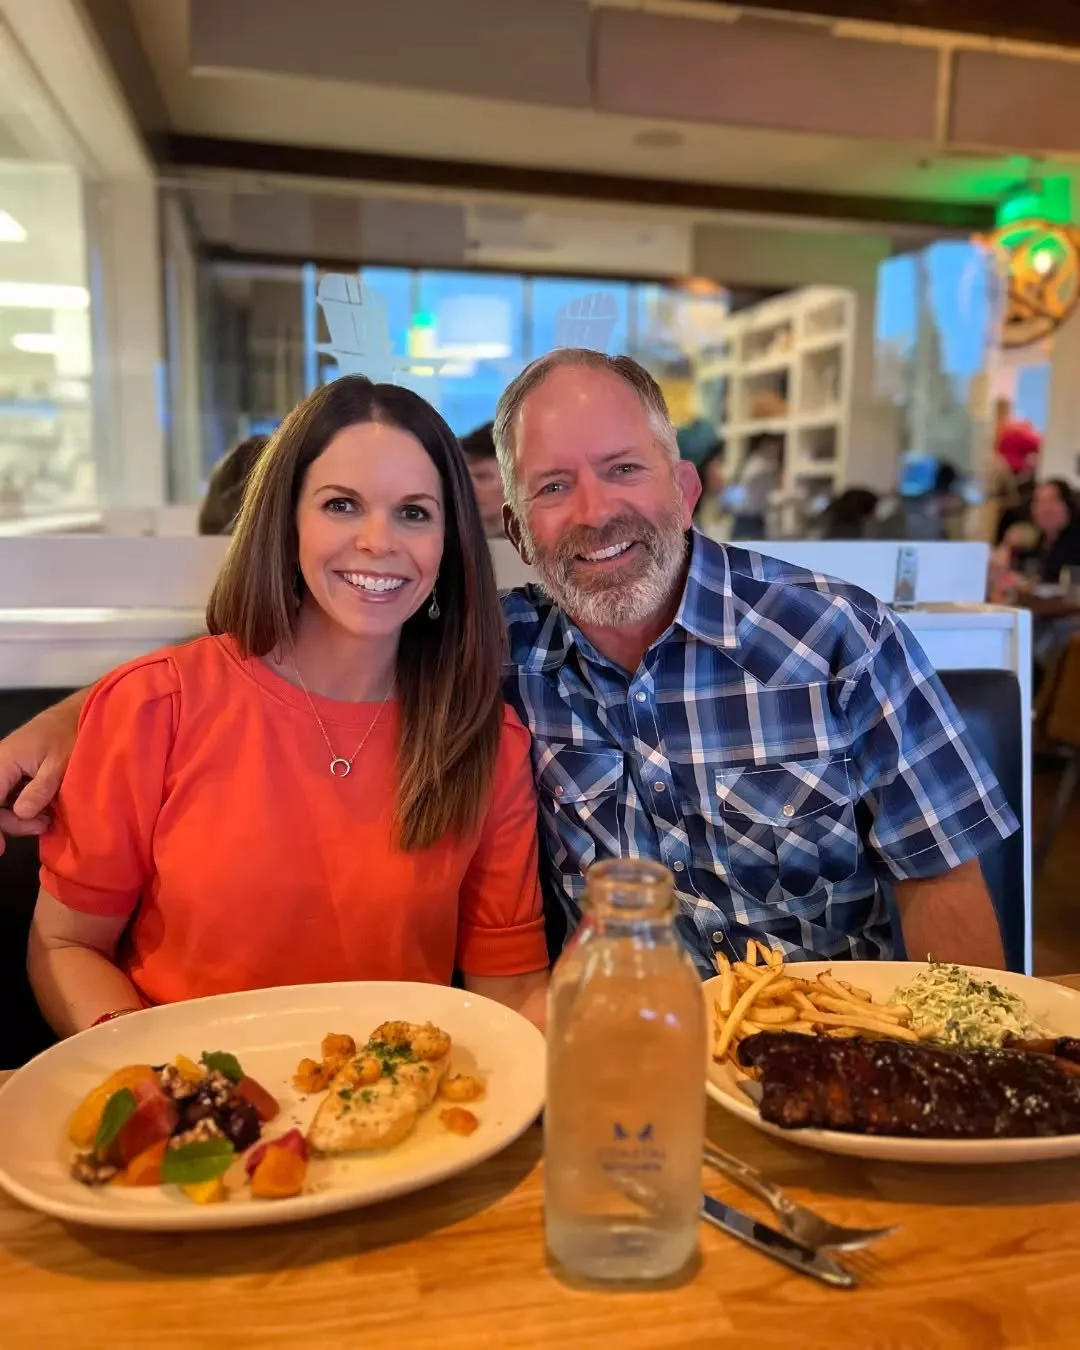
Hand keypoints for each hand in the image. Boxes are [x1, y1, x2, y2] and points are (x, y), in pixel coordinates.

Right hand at [0, 702, 77, 856]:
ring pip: (1, 802)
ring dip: (20, 817)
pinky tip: (44, 810)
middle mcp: (0, 764)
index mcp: (4, 760)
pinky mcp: (17, 771)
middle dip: (12, 822)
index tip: (1, 848)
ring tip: (47, 818)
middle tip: (42, 825)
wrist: (83, 713)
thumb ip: (40, 788)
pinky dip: (25, 807)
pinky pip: (11, 795)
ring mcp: (7, 767)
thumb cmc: (73, 735)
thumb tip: (22, 813)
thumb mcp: (61, 763)